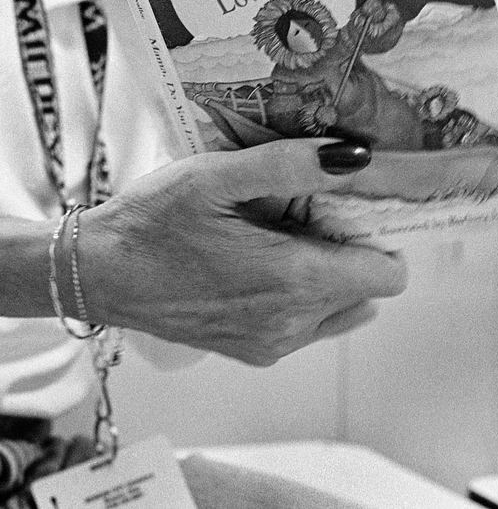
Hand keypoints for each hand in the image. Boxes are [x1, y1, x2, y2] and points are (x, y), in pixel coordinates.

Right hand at [77, 139, 407, 365]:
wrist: (95, 274)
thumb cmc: (153, 222)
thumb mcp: (219, 176)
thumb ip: (293, 165)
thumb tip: (357, 158)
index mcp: (296, 280)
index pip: (389, 276)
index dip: (383, 238)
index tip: (360, 209)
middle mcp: (294, 322)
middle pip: (368, 290)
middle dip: (354, 251)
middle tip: (315, 214)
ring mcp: (275, 343)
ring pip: (342, 310)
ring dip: (332, 275)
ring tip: (287, 237)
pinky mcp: (255, 352)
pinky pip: (309, 325)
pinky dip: (305, 296)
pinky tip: (264, 262)